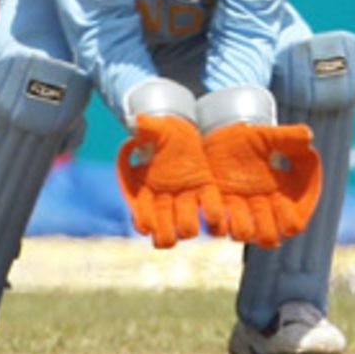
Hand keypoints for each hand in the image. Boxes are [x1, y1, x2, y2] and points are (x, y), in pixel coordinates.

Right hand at [117, 114, 226, 248]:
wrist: (190, 128)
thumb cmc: (168, 132)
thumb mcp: (160, 128)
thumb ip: (148, 126)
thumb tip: (137, 120)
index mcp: (147, 191)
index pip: (142, 216)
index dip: (144, 220)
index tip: (146, 224)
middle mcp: (165, 202)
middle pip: (164, 232)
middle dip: (168, 233)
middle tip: (173, 227)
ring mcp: (187, 201)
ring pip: (186, 229)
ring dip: (189, 228)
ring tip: (193, 224)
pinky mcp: (208, 192)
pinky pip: (211, 212)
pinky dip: (215, 219)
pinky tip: (217, 217)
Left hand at [202, 121, 322, 246]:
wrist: (215, 138)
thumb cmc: (246, 139)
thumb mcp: (268, 135)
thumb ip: (289, 137)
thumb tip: (308, 138)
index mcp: (280, 196)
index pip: (294, 223)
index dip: (291, 215)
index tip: (282, 196)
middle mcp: (260, 209)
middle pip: (270, 238)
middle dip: (267, 224)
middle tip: (261, 199)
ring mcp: (236, 212)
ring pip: (243, 234)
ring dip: (242, 223)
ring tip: (237, 201)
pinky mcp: (214, 209)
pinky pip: (217, 228)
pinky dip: (219, 220)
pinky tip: (222, 201)